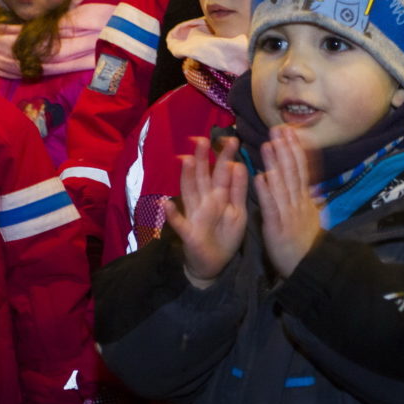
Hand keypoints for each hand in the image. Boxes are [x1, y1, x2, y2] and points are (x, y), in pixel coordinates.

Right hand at [165, 136, 247, 287]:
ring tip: (185, 160)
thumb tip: (238, 164)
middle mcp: (204, 201)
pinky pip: (179, 222)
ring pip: (190, 192)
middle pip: (202, 176)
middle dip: (202, 159)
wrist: (214, 264)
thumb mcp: (238, 212)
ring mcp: (194, 215)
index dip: (224, 156)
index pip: (220, 172)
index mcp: (218, 196)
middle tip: (203, 139)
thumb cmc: (225, 236)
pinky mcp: (188, 233)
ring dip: (186, 177)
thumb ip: (238, 190)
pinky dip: (172, 213)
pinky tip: (166, 203)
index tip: (231, 139)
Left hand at [254, 126, 321, 277]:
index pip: (301, 169)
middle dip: (285, 149)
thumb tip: (309, 182)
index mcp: (304, 199)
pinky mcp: (277, 227)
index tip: (289, 132)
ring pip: (282, 185)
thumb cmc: (305, 242)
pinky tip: (260, 177)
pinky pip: (271, 207)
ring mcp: (288, 213)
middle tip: (277, 129)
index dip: (294, 149)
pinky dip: (266, 192)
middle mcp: (298, 202)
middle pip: (292, 171)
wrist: (310, 267)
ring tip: (267, 145)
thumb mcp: (310, 216)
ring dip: (274, 164)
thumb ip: (307, 198)